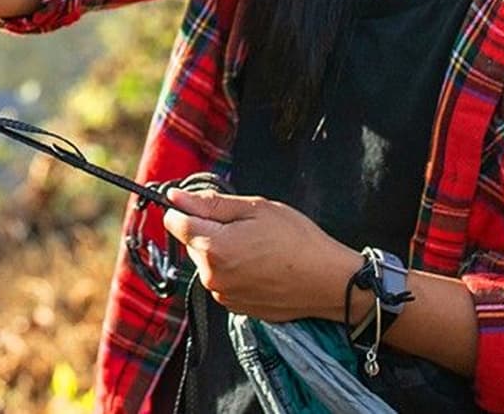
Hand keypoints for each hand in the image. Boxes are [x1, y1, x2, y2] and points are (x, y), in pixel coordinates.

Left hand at [162, 189, 360, 321]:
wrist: (330, 281)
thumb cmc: (298, 241)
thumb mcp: (256, 208)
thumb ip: (210, 204)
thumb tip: (174, 198)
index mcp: (213, 247)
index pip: (174, 222)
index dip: (188, 209)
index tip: (207, 207)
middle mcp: (211, 275)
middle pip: (191, 243)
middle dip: (209, 231)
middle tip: (246, 228)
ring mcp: (222, 294)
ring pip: (207, 262)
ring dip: (221, 252)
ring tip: (258, 249)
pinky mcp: (234, 306)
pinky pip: (222, 280)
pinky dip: (234, 271)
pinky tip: (260, 267)